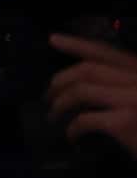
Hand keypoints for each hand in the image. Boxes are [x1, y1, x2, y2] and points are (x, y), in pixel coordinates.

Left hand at [55, 34, 136, 161]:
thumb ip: (122, 86)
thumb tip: (84, 86)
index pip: (106, 51)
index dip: (76, 44)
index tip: (53, 39)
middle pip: (88, 70)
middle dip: (60, 81)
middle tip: (48, 96)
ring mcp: (133, 98)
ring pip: (81, 91)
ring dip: (59, 104)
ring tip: (54, 116)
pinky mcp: (126, 121)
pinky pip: (84, 119)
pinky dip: (72, 129)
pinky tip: (72, 138)